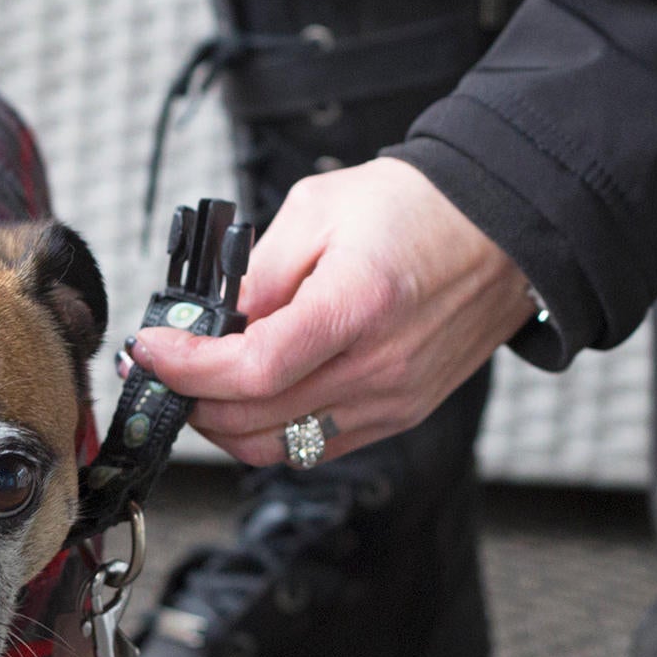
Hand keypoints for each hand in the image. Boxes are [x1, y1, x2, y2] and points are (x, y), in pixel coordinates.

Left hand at [127, 159, 536, 466]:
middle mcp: (378, 368)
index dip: (187, 367)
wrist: (505, 228)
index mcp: (357, 307)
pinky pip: (314, 446)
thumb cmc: (418, 209)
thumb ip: (257, 269)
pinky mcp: (400, 415)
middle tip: (159, 367)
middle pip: (254, 420)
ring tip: (198, 384)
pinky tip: (251, 394)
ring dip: (224, 424)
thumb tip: (208, 320)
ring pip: (279, 448)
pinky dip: (269, 430)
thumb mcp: (318, 208)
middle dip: (189, 398)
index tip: (151, 348)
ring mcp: (393, 401)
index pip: (252, 369)